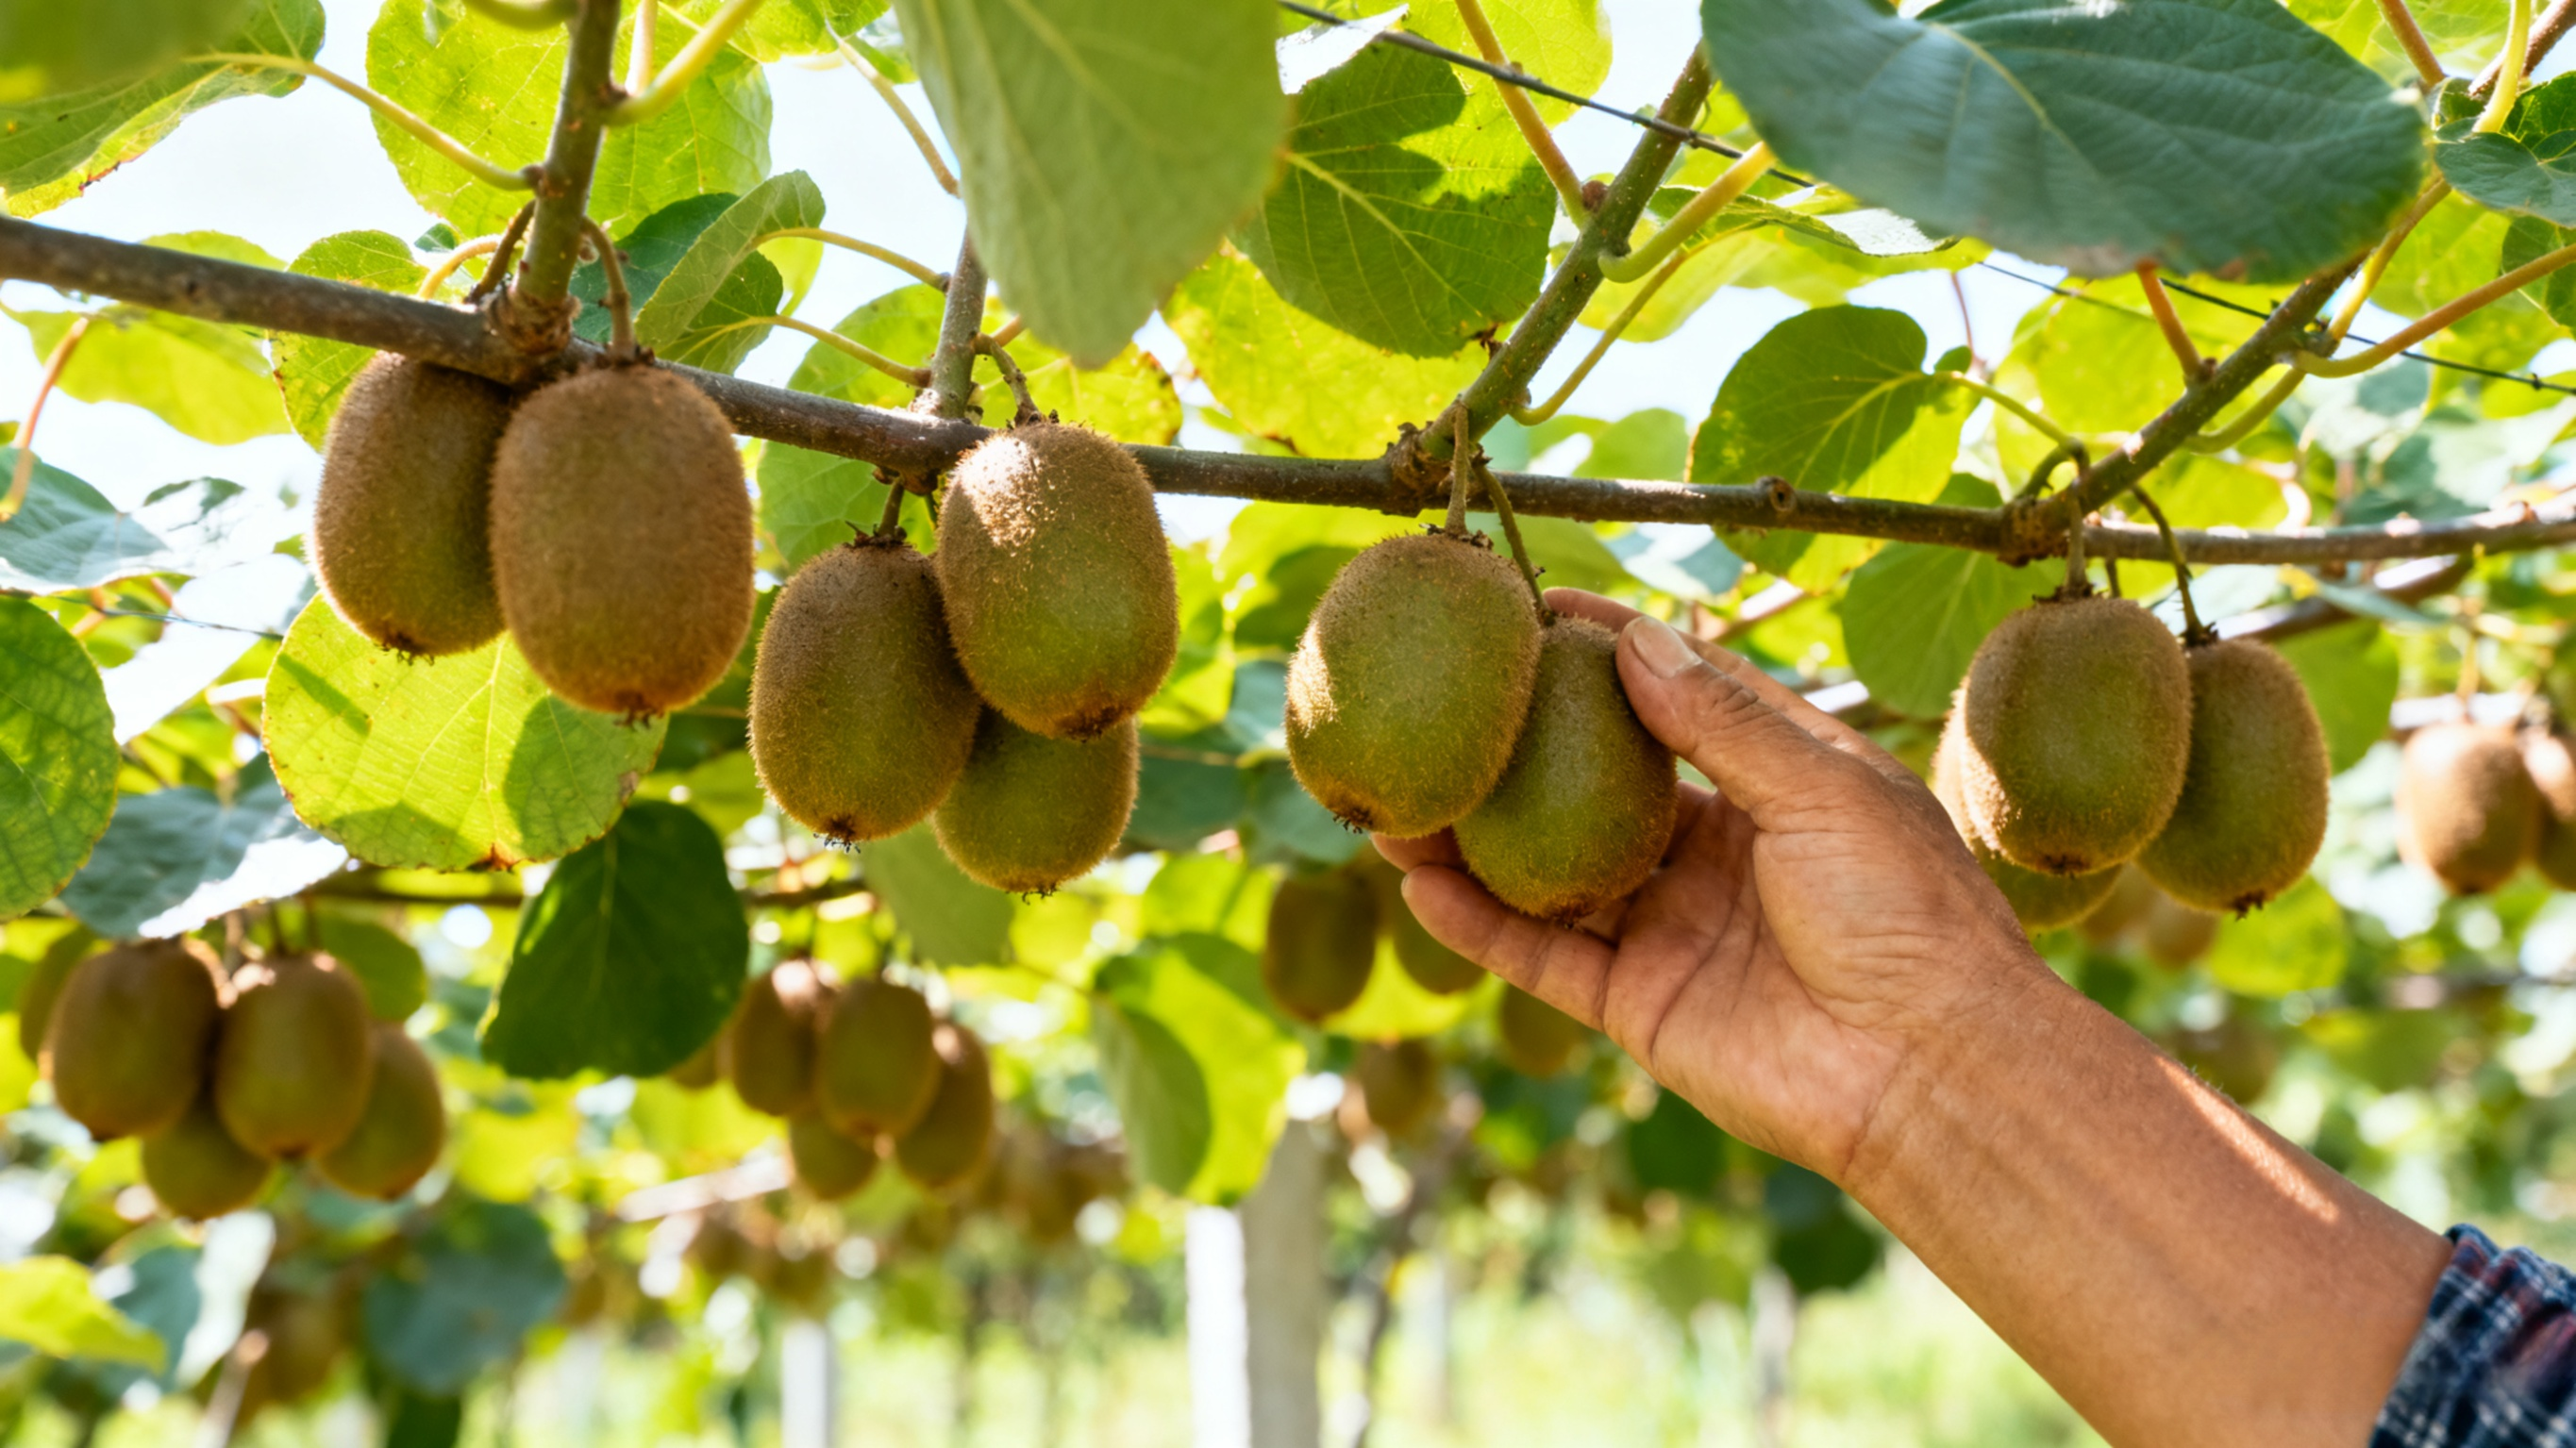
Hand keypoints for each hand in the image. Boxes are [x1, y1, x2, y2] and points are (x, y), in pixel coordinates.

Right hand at [1377, 588, 2055, 1182]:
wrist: (1928, 1072)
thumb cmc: (1907, 915)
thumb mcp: (1822, 790)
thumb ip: (1722, 721)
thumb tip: (1635, 639)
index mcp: (1777, 784)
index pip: (1676, 699)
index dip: (1609, 651)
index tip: (1533, 608)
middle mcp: (1715, 851)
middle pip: (1594, 783)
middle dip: (1520, 744)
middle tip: (1442, 698)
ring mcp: (1671, 927)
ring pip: (1548, 870)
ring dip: (1473, 838)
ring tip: (1396, 797)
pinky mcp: (1638, 1003)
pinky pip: (1542, 955)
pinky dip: (1478, 923)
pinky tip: (1417, 884)